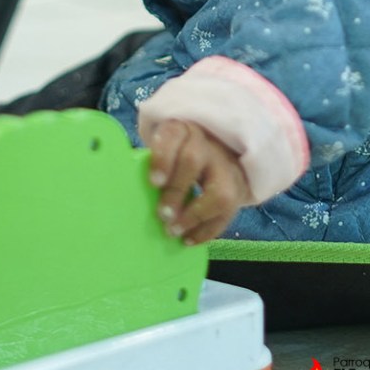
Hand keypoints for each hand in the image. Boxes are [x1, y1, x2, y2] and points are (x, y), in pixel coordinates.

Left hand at [146, 118, 249, 244]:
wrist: (219, 153)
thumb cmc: (179, 156)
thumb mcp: (166, 151)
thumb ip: (154, 167)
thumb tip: (131, 197)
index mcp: (183, 130)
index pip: (173, 134)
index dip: (163, 158)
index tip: (154, 183)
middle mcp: (207, 144)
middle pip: (193, 160)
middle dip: (176, 190)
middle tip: (163, 215)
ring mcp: (226, 166)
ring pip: (220, 191)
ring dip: (195, 216)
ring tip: (175, 231)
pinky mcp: (238, 188)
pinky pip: (228, 212)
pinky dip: (207, 230)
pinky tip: (188, 239)